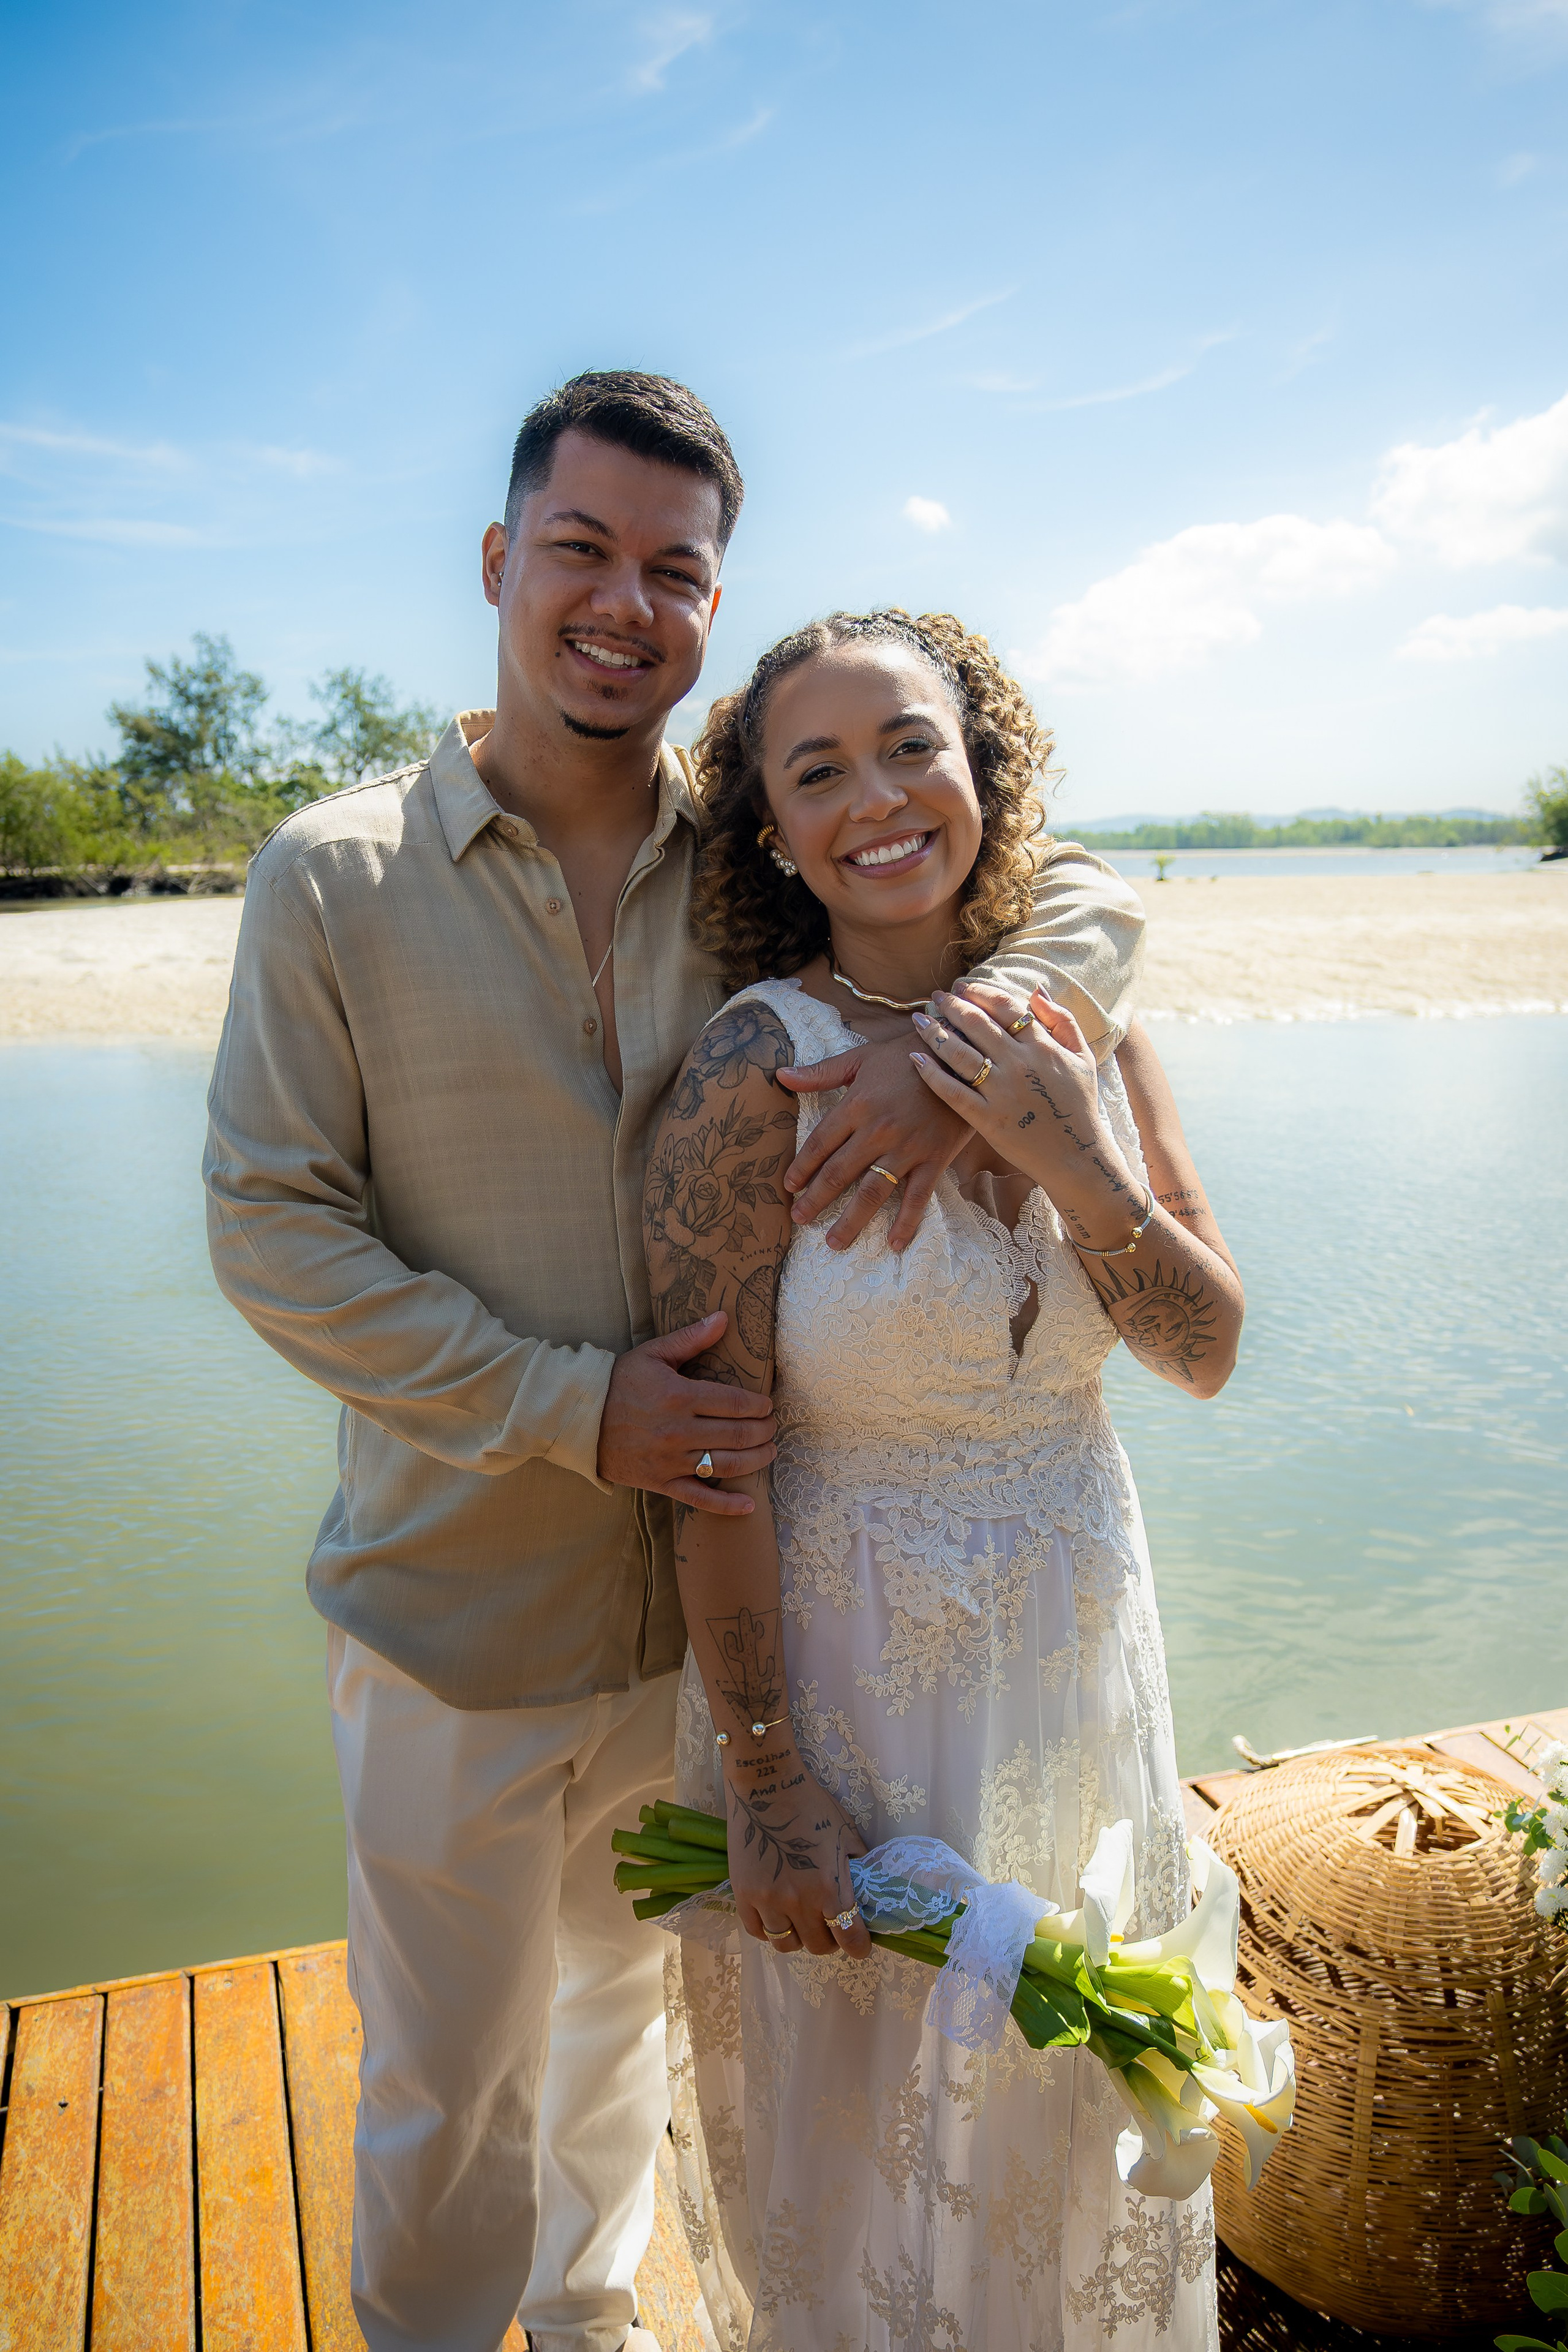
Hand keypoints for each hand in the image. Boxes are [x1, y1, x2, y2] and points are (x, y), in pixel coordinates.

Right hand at [597, 1313, 776, 1514]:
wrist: (580, 1418)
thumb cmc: (618, 1383)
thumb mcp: (653, 1354)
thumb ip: (691, 1338)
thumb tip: (723, 1317)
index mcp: (680, 1396)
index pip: (735, 1403)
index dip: (759, 1406)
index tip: (768, 1406)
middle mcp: (679, 1431)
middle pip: (737, 1434)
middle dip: (763, 1431)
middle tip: (772, 1427)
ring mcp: (671, 1460)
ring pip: (726, 1465)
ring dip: (756, 1460)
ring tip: (769, 1452)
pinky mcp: (661, 1482)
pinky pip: (699, 1498)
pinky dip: (726, 1505)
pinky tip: (749, 1505)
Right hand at [725, 1753, 872, 1959]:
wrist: (767, 1783)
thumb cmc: (812, 1804)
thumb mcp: (846, 1833)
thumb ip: (855, 1866)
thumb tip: (862, 1887)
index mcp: (831, 1888)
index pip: (850, 1939)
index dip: (859, 1948)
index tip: (859, 1945)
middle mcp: (799, 1902)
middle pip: (818, 1946)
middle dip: (829, 1940)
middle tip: (830, 1926)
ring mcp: (768, 1900)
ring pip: (786, 1944)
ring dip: (798, 1937)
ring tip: (801, 1921)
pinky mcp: (743, 1894)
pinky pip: (757, 1931)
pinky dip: (769, 1929)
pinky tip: (776, 1915)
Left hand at [776, 1032, 972, 1251]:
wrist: (959, 1058)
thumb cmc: (905, 1057)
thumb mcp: (860, 1059)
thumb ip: (820, 1073)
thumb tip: (780, 1076)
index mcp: (856, 1105)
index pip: (820, 1143)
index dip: (801, 1167)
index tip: (789, 1187)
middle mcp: (877, 1131)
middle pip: (838, 1172)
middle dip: (815, 1199)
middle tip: (799, 1219)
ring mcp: (907, 1148)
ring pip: (872, 1192)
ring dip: (851, 1220)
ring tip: (834, 1242)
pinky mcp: (934, 1158)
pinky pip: (917, 1196)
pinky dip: (906, 1222)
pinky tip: (894, 1244)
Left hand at [910, 981, 1143, 1244]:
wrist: (1078, 1157)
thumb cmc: (1080, 1105)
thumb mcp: (1083, 1057)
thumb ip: (1062, 1020)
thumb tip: (1036, 989)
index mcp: (1043, 1046)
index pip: (1005, 1006)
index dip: (980, 991)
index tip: (962, 985)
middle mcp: (1019, 1064)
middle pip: (977, 1024)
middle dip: (952, 1005)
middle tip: (936, 996)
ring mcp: (1001, 1092)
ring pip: (959, 1053)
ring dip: (934, 1032)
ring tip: (919, 1019)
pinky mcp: (987, 1119)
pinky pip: (952, 1091)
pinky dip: (931, 1073)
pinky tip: (915, 1057)